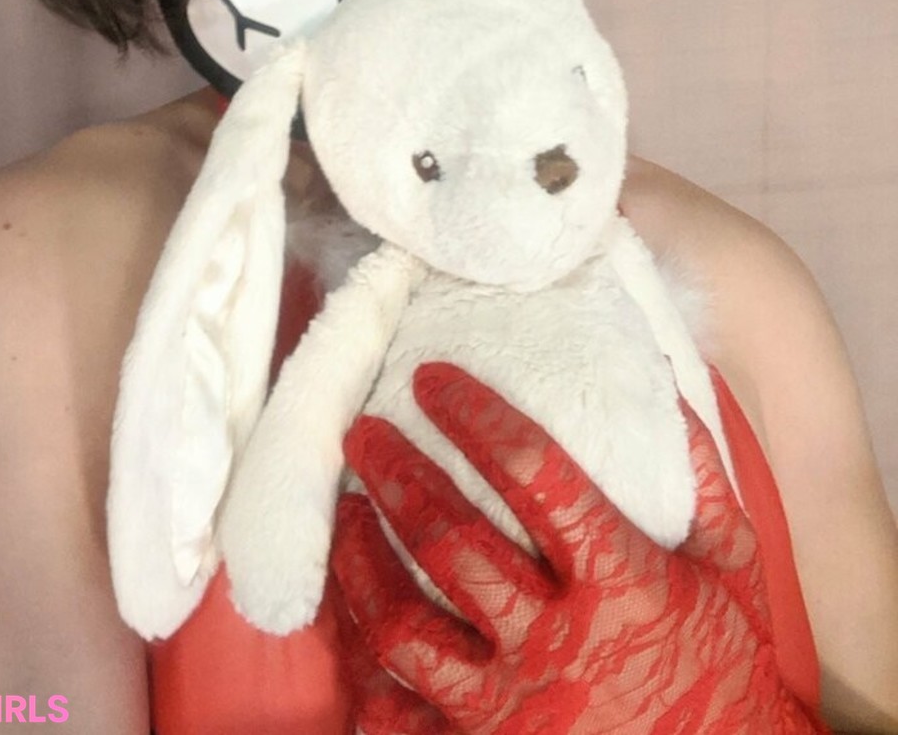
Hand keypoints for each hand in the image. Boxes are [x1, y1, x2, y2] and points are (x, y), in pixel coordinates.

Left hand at [331, 363, 828, 734]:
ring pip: (404, 627)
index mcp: (622, 583)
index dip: (473, 416)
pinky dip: (364, 668)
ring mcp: (513, 710)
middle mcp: (558, 645)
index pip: (532, 474)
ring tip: (345, 512)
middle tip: (363, 432)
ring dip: (362, 561)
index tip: (430, 378)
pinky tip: (351, 621)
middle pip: (449, 543)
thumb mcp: (734, 567)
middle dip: (395, 474)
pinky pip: (399, 715)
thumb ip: (699, 475)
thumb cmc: (730, 667)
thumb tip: (659, 381)